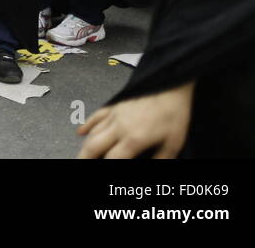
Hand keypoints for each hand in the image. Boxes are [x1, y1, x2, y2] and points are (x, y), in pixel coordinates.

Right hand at [77, 82, 193, 158]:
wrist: (170, 84)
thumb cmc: (174, 112)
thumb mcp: (173, 142)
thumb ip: (161, 158)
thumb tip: (154, 167)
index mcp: (134, 138)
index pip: (112, 158)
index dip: (105, 166)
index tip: (102, 170)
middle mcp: (120, 127)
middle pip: (94, 146)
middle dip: (85, 157)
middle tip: (80, 163)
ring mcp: (115, 115)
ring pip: (93, 133)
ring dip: (85, 145)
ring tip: (82, 155)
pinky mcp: (116, 105)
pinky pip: (97, 116)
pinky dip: (87, 125)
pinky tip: (81, 132)